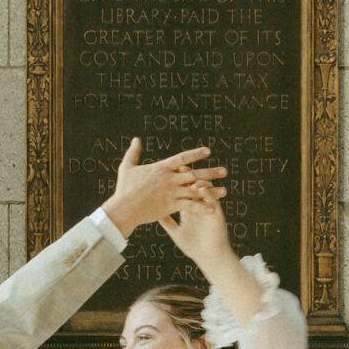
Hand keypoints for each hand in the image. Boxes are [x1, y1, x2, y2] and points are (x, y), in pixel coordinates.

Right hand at [103, 138, 226, 234]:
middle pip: (194, 173)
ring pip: (196, 190)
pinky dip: (202, 207)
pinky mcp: (171, 206)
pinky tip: (212, 209)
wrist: (124, 208)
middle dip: (210, 172)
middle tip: (224, 171)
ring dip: (211, 190)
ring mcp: (171, 192)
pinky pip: (190, 206)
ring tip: (225, 191)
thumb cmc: (124, 188)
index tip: (208, 151)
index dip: (196, 154)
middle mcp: (169, 179)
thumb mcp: (127, 167)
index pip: (182, 158)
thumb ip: (133, 152)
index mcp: (161, 168)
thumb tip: (136, 139)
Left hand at [160, 181, 233, 266]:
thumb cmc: (193, 246)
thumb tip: (153, 213)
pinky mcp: (216, 215)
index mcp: (190, 207)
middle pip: (194, 186)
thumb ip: (166, 221)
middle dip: (188, 176)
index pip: (182, 190)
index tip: (166, 173)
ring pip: (206, 190)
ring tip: (191, 177)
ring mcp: (209, 209)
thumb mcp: (175, 232)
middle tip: (180, 166)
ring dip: (199, 183)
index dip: (176, 181)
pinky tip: (201, 189)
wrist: (209, 258)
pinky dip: (208, 194)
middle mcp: (200, 205)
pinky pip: (213, 201)